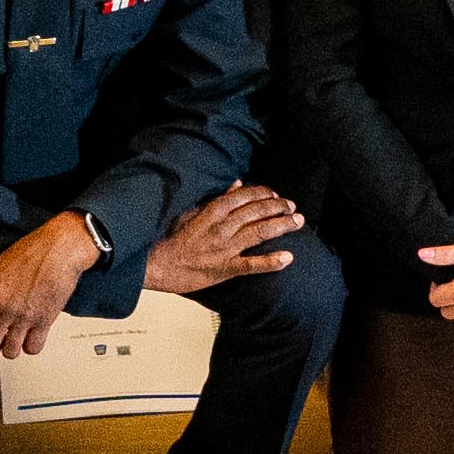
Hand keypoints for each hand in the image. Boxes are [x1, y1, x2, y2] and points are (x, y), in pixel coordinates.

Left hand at [0, 209, 105, 358]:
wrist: (59, 249)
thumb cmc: (28, 253)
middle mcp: (2, 309)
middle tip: (0, 337)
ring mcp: (23, 317)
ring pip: (10, 352)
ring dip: (13, 347)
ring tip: (17, 335)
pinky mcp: (44, 321)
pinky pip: (33, 348)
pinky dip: (32, 345)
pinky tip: (32, 334)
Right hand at [153, 180, 311, 288]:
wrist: (155, 265)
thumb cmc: (171, 238)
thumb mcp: (190, 211)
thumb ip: (216, 199)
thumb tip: (236, 184)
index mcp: (212, 211)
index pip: (245, 196)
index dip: (264, 193)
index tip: (275, 194)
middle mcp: (222, 227)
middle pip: (257, 211)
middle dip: (278, 206)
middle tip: (293, 207)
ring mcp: (224, 248)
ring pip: (259, 232)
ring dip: (282, 226)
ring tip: (298, 222)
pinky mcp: (224, 269)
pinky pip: (252, 265)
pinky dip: (271, 261)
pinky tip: (287, 258)